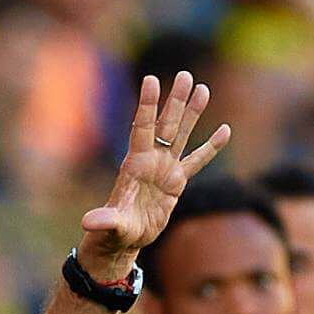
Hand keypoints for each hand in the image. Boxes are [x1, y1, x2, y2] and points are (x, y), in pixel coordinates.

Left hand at [77, 72, 232, 280]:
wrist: (125, 238)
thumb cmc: (115, 231)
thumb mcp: (111, 226)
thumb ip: (105, 221)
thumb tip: (88, 222)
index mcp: (135, 163)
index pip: (142, 127)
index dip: (147, 105)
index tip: (152, 79)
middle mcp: (151, 160)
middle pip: (165, 125)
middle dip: (175, 101)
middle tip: (185, 75)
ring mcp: (165, 168)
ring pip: (181, 135)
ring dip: (192, 113)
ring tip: (203, 89)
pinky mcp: (177, 182)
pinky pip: (197, 161)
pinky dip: (210, 147)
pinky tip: (224, 130)